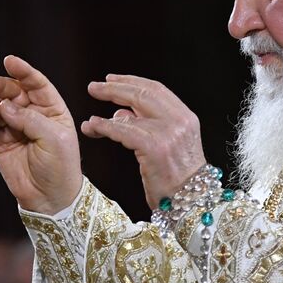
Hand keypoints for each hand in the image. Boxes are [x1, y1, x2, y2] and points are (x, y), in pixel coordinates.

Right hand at [0, 55, 82, 214]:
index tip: (9, 61)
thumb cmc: (59, 166)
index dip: (23, 71)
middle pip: (13, 92)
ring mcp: (14, 127)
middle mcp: (32, 115)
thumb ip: (28, 119)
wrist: (49, 198)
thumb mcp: (53, 139)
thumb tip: (3, 105)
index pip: (36, 84)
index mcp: (51, 109)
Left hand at [81, 74, 205, 208]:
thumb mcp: (169, 146)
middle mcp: (180, 121)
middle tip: (94, 87)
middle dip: (115, 87)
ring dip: (106, 110)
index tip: (112, 79)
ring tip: (90, 112)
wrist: (192, 203)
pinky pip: (124, 131)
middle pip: (142, 93)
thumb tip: (121, 111)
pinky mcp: (155, 148)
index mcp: (186, 117)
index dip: (131, 80)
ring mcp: (169, 134)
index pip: (156, 89)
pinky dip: (105, 127)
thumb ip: (148, 124)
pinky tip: (94, 126)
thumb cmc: (178, 180)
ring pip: (131, 111)